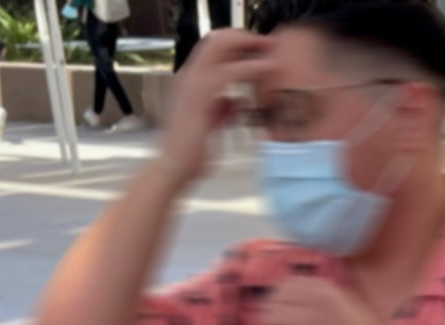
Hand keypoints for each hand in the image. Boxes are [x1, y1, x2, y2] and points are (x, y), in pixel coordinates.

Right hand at [157, 30, 271, 185]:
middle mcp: (189, 76)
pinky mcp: (199, 94)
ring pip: (221, 47)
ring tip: (270, 49)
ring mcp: (192, 82)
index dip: (236, 44)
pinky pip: (228, 72)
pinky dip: (250, 67)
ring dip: (248, 45)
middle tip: (267, 44)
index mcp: (191, 81)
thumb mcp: (211, 123)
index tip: (258, 48)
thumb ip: (222, 108)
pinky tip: (267, 69)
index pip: (212, 49)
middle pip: (216, 39)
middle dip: (243, 37)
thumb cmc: (192, 152)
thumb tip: (236, 101)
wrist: (174, 167)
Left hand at [261, 277, 392, 324]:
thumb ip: (322, 295)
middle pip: (275, 301)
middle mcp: (318, 303)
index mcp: (327, 290)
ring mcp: (312, 324)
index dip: (278, 298)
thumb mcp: (348, 305)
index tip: (281, 310)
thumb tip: (286, 289)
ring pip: (271, 319)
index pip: (286, 285)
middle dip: (272, 315)